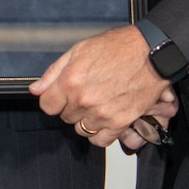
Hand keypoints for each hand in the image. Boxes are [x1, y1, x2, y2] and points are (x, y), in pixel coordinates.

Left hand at [29, 25, 174, 149]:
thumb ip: (54, 72)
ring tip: (97, 104)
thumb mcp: (79, 50)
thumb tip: (36, 88)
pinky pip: (100, 140)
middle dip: (71, 106)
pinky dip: (100, 133)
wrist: (151, 54)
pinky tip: (104, 118)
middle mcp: (84, 100)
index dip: (53, 99)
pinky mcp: (119, 123)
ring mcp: (101, 114)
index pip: (47, 106)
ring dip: (86, 119)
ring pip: (81, 129)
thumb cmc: (119, 48)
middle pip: (65, 117)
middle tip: (85, 93)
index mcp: (71, 81)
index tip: (60, 96)